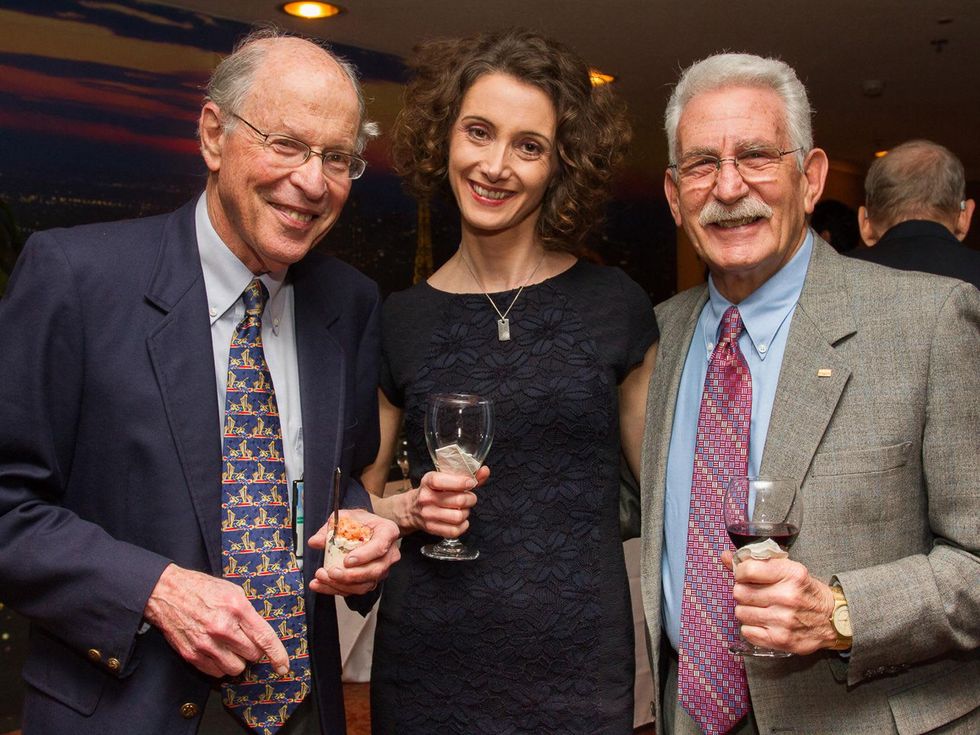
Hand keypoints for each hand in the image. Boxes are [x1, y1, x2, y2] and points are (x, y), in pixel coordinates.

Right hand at [144, 564, 287, 677]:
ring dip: (237, 661)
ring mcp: (206, 644)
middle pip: (252, 655)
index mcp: (236, 608)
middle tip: (244, 640)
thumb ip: (249, 613)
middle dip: (253, 650)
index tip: (283, 666)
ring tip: (229, 647)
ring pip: (236, 669)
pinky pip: (216, 672)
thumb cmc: (200, 589)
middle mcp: (222, 628)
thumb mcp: (232, 591)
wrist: (167, 593)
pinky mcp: (192, 655)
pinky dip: (220, 666)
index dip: (277, 655)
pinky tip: (216, 651)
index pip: (264, 638)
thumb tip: (262, 633)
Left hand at [308, 509, 400, 595]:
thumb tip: (315, 542)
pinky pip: (356, 590)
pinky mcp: (371, 580)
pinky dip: (336, 589)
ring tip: (321, 577)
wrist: (365, 529)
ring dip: (341, 584)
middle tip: (331, 572)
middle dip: (350, 575)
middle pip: (374, 570)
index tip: (347, 561)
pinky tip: (321, 584)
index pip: (380, 546)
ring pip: (365, 584)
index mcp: (387, 532)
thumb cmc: (359, 521)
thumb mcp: (344, 517)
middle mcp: (389, 553)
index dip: (364, 556)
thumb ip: (329, 529)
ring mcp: (382, 569)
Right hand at [409, 466, 489, 537]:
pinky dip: (462, 526)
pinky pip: (454, 531)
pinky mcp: (431, 528)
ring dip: (466, 513)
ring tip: (463, 509)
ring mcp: (428, 515)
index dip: (461, 482)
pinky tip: (460, 520)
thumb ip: (466, 475)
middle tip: (470, 498)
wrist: (412, 509)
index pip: (442, 481)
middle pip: (458, 500)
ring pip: (458, 517)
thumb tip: (485, 471)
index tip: (471, 483)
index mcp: (428, 481)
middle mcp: (426, 498)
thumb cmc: (434, 491)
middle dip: (470, 499)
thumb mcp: (444, 478)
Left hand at [722, 551, 837, 654]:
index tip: (745, 576)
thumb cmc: (805, 592)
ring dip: (746, 610)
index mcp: (790, 574)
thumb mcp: (788, 570)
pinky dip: (751, 627)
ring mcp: (784, 620)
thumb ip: (755, 562)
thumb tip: (725, 556)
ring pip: (740, 612)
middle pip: (740, 592)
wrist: (832, 619)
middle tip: (754, 594)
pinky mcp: (780, 639)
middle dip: (742, 592)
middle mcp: (787, 596)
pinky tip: (763, 623)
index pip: (747, 569)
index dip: (740, 573)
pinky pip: (746, 631)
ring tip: (760, 609)